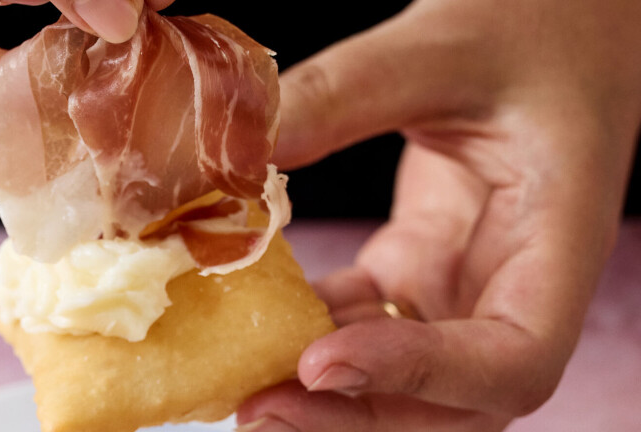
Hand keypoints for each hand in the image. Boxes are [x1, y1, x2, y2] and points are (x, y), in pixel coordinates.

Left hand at [238, 0, 640, 430]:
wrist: (551, 21)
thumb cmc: (532, 21)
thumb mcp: (441, 46)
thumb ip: (345, 93)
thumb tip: (234, 153)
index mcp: (555, 242)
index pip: (510, 360)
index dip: (419, 378)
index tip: (320, 360)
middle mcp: (511, 283)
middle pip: (447, 402)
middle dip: (354, 418)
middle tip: (255, 411)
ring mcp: (459, 281)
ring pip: (398, 375)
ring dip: (319, 391)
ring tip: (237, 385)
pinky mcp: (416, 263)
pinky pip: (359, 320)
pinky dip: (305, 331)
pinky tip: (246, 319)